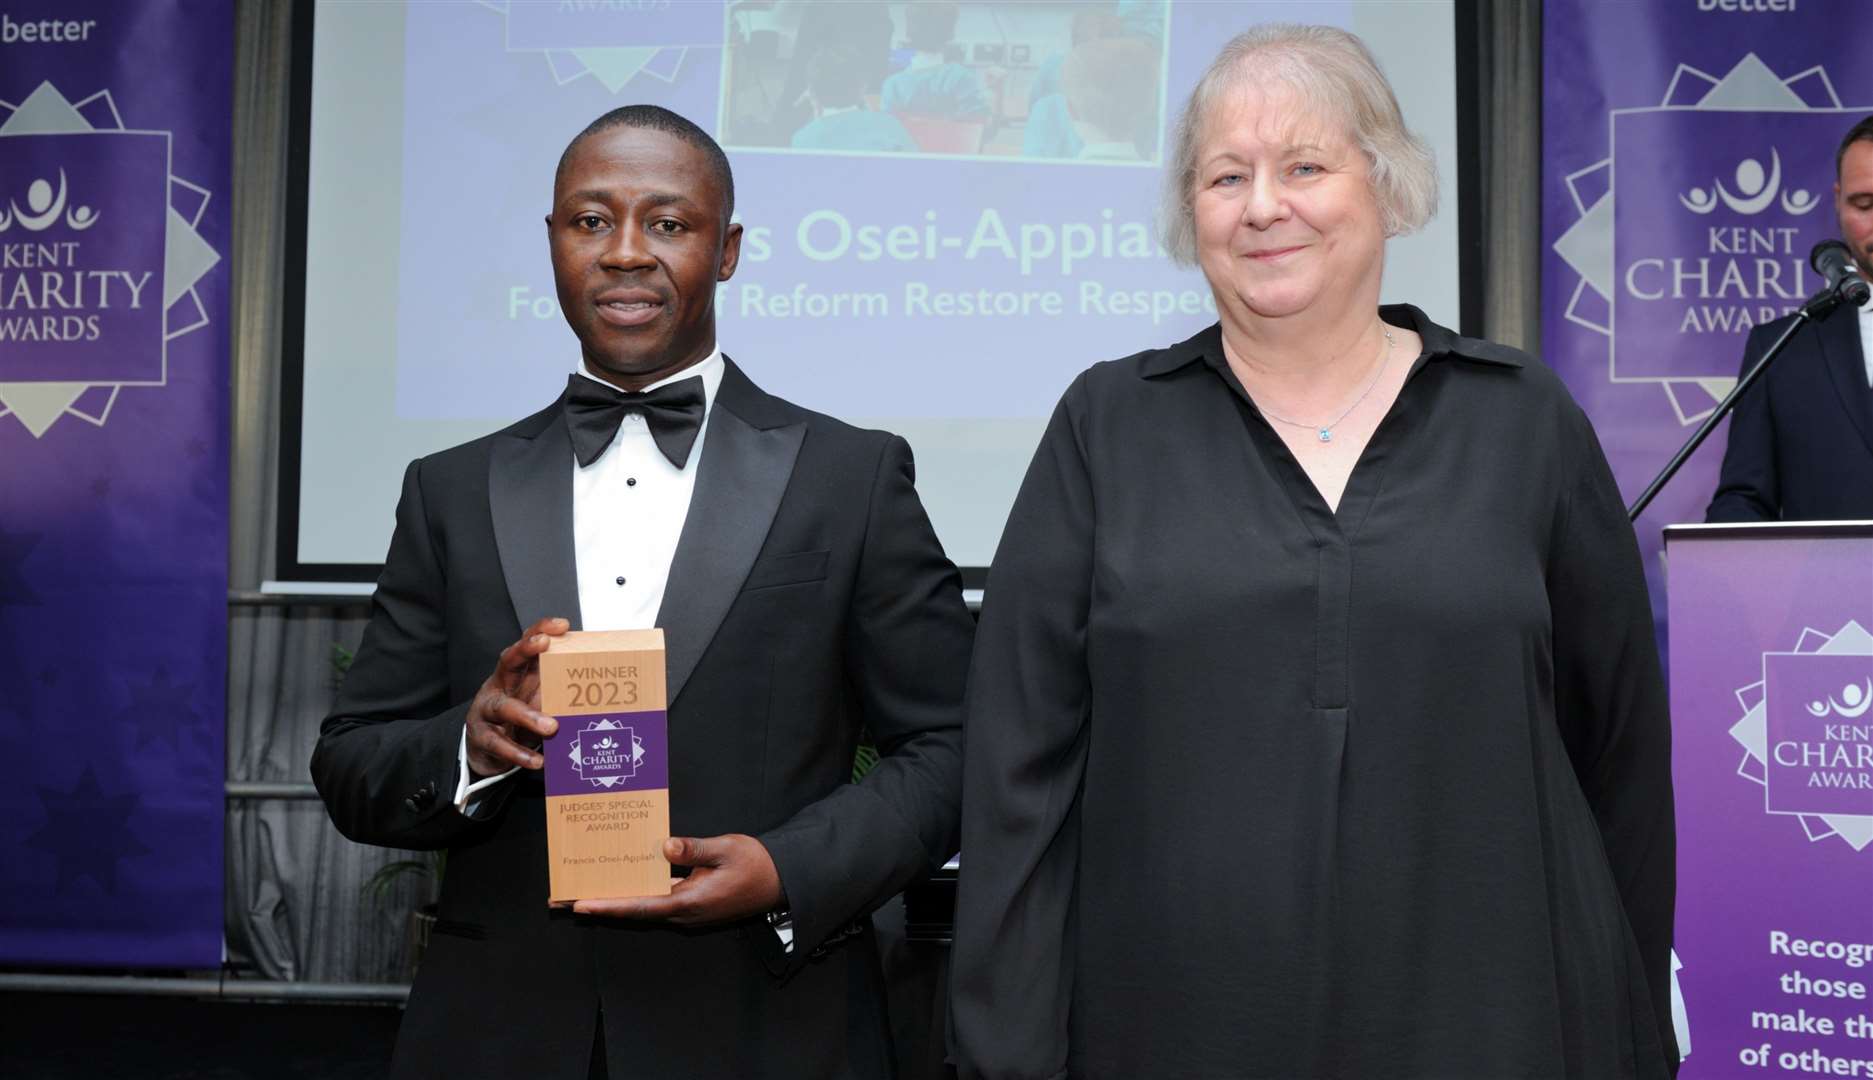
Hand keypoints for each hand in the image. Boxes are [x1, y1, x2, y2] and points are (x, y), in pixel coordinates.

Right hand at [464, 617, 568, 778]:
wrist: (484, 749)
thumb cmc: (518, 717)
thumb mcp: (535, 700)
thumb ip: (554, 690)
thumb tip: (593, 683)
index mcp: (515, 674)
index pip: (526, 645)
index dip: (540, 631)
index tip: (562, 625)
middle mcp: (498, 685)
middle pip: (508, 660)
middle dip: (525, 649)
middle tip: (544, 643)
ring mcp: (486, 710)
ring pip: (504, 707)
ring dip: (528, 716)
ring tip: (553, 727)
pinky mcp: (481, 737)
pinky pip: (499, 743)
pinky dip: (518, 753)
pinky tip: (537, 761)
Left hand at [573, 835, 783, 926]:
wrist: (781, 881)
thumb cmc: (755, 865)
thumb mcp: (727, 849)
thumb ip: (695, 848)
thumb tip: (664, 846)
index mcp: (689, 902)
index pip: (640, 906)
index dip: (608, 905)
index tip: (579, 905)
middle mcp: (682, 911)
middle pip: (632, 909)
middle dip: (598, 904)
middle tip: (562, 900)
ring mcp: (686, 910)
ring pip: (641, 905)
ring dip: (612, 899)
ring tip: (580, 891)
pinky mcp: (690, 903)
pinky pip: (655, 898)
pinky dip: (633, 892)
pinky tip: (620, 880)